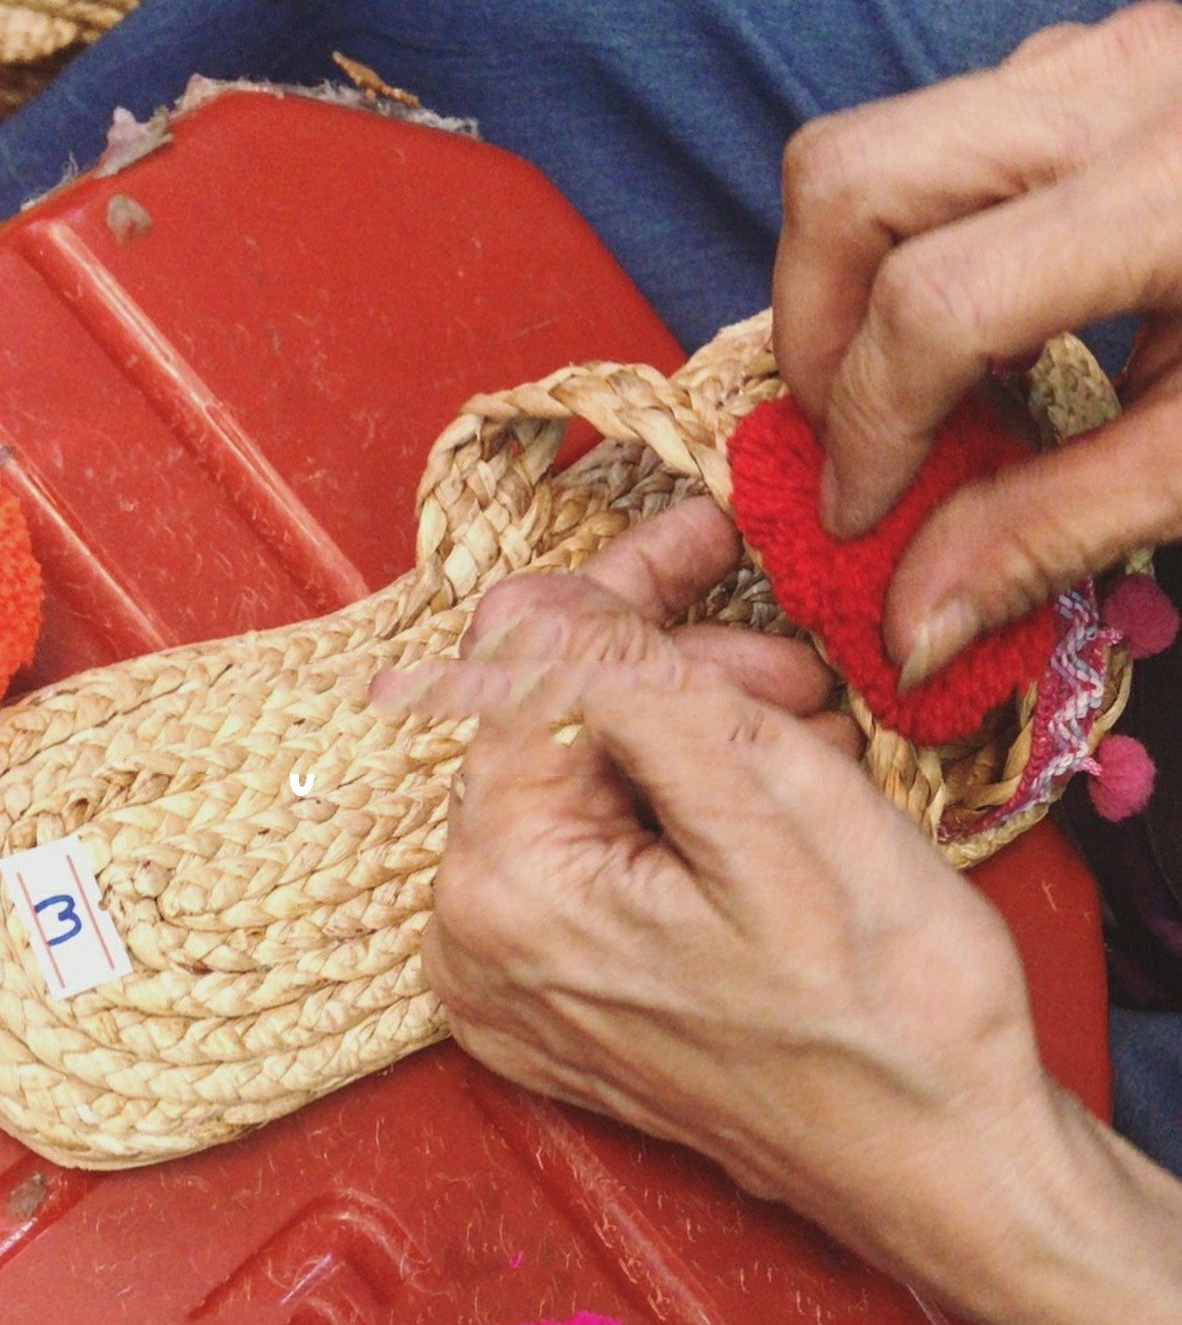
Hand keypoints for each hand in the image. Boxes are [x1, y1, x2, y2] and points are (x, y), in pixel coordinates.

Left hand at [374, 495, 1050, 1264]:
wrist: (938, 1164)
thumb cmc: (886, 1012)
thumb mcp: (774, 804)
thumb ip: (631, 685)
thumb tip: (540, 603)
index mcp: (503, 888)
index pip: (524, 669)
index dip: (625, 587)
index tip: (707, 538)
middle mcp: (473, 936)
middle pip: (549, 723)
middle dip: (674, 674)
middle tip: (795, 679)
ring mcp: (507, 973)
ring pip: (579, 776)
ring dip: (689, 734)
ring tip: (802, 749)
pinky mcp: (552, 991)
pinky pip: (590, 846)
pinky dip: (672, 801)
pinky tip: (757, 807)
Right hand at [773, 3, 1181, 684]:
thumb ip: (1054, 533)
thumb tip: (910, 630)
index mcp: (1170, 190)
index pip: (935, 304)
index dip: (868, 428)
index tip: (858, 518)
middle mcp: (1115, 88)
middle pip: (850, 183)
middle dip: (811, 333)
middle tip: (843, 438)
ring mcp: (1096, 61)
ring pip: (871, 150)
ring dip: (844, 288)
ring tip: (902, 392)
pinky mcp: (1087, 70)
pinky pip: (931, 144)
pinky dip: (902, 251)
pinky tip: (969, 333)